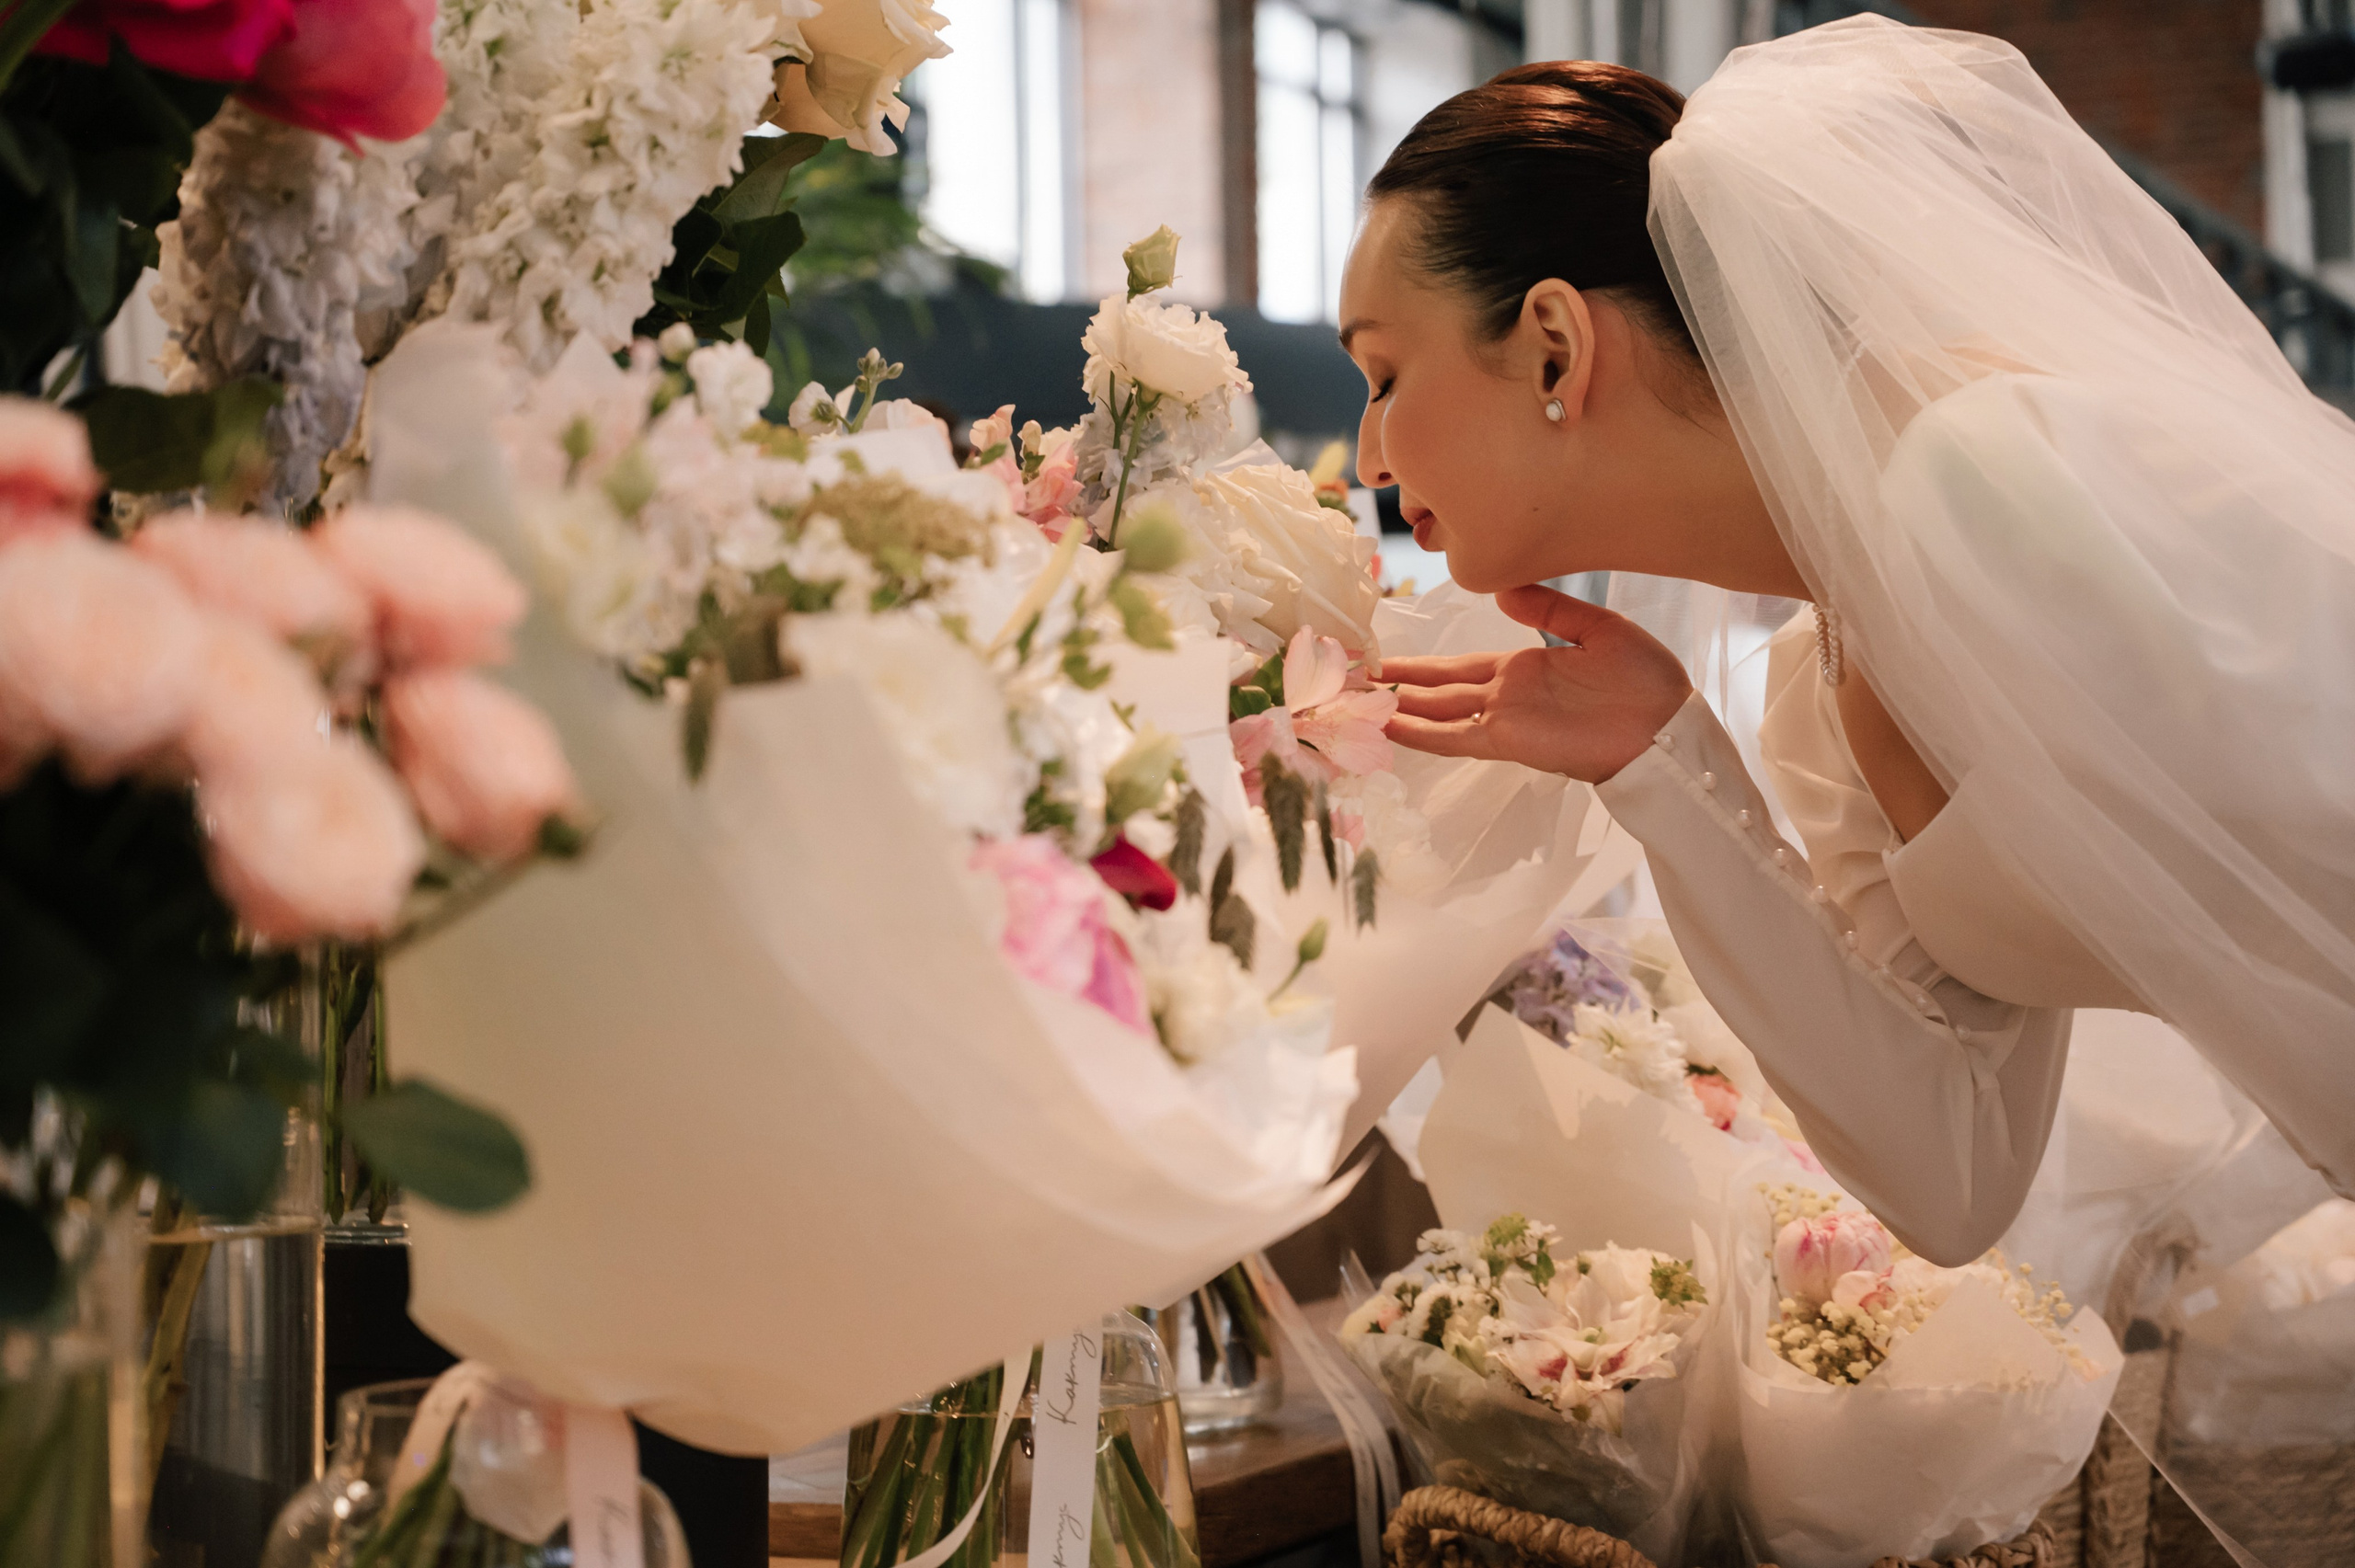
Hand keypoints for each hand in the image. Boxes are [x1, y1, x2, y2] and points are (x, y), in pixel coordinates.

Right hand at [1382, 584, 1692, 782]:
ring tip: (1352, 701)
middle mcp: (1505, 695)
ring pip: (1437, 712)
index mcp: (1523, 667)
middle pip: (1436, 688)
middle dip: (1395, 684)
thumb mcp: (1599, 629)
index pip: (1458, 666)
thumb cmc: (1647, 681)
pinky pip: (1454, 736)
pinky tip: (1388, 727)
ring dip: (1396, 708)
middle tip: (1349, 678)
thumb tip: (1501, 592)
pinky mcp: (1508, 741)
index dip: (1421, 664)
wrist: (1669, 728)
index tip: (1384, 657)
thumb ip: (1550, 609)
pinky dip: (1420, 734)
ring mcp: (1503, 719)